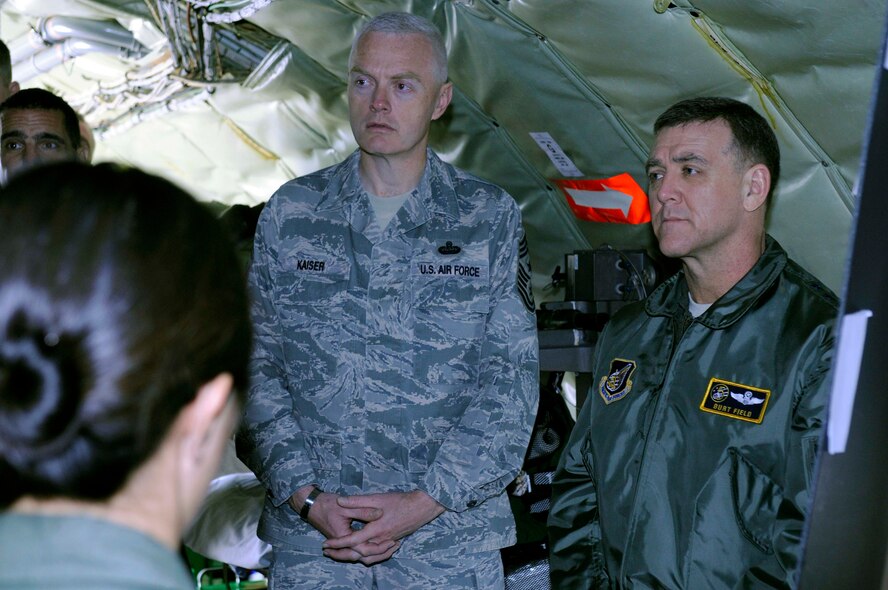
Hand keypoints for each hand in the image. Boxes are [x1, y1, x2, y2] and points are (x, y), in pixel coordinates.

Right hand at [288, 486, 397, 561]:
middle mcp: (343, 544)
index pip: (364, 549)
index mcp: (344, 537)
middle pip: (364, 556)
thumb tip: (380, 513)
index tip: (393, 541)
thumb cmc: (327, 504)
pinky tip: (379, 543)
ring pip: (360, 554)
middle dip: (381, 553)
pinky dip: (368, 548)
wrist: (312, 505)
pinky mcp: (344, 539)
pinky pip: (357, 549)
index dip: (380, 547)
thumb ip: (363, 510)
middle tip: (396, 545)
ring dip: (375, 553)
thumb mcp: (345, 505)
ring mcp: (343, 543)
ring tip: (391, 547)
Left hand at [321, 490, 444, 564]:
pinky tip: (362, 553)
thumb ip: (357, 501)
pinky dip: (368, 557)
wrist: (422, 506)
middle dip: (341, 554)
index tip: (325, 544)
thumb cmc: (399, 501)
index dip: (337, 543)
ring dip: (353, 557)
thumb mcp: (376, 497)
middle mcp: (381, 540)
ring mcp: (387, 542)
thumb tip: (340, 501)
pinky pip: (377, 555)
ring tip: (340, 554)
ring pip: (368, 558)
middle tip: (328, 552)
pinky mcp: (393, 541)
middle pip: (358, 554)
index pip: (352, 541)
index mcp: (375, 530)